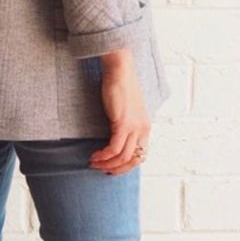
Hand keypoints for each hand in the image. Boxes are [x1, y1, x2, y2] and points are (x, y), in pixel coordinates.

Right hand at [88, 52, 149, 175]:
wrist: (120, 70)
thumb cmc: (121, 85)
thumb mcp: (127, 109)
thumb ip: (126, 122)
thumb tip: (116, 136)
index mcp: (146, 127)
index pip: (141, 155)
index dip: (127, 166)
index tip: (113, 168)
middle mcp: (143, 129)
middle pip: (134, 160)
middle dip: (117, 169)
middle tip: (102, 170)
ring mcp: (134, 127)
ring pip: (123, 157)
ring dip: (107, 164)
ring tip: (94, 163)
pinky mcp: (122, 123)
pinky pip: (114, 148)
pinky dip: (104, 155)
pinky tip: (94, 155)